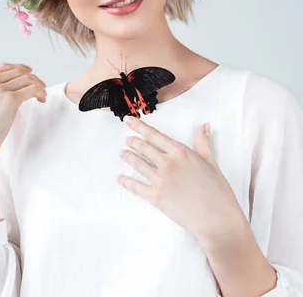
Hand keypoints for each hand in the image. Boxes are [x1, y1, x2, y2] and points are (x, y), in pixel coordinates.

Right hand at [0, 62, 46, 160]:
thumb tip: (13, 83)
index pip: (4, 66)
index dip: (20, 68)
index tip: (30, 72)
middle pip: (18, 72)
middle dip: (32, 78)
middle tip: (40, 86)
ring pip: (27, 79)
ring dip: (38, 85)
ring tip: (42, 94)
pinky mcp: (10, 99)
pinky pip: (32, 90)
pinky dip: (40, 92)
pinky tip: (42, 99)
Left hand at [118, 116, 246, 243]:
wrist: (217, 220)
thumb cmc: (218, 191)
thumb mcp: (212, 163)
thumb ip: (203, 144)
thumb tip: (204, 126)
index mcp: (180, 152)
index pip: (154, 135)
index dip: (139, 126)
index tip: (129, 121)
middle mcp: (167, 163)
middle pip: (144, 147)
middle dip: (133, 141)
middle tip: (127, 139)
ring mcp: (160, 180)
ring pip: (138, 164)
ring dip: (128, 157)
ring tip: (122, 153)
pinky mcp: (156, 197)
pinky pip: (137, 186)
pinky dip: (127, 182)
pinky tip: (121, 178)